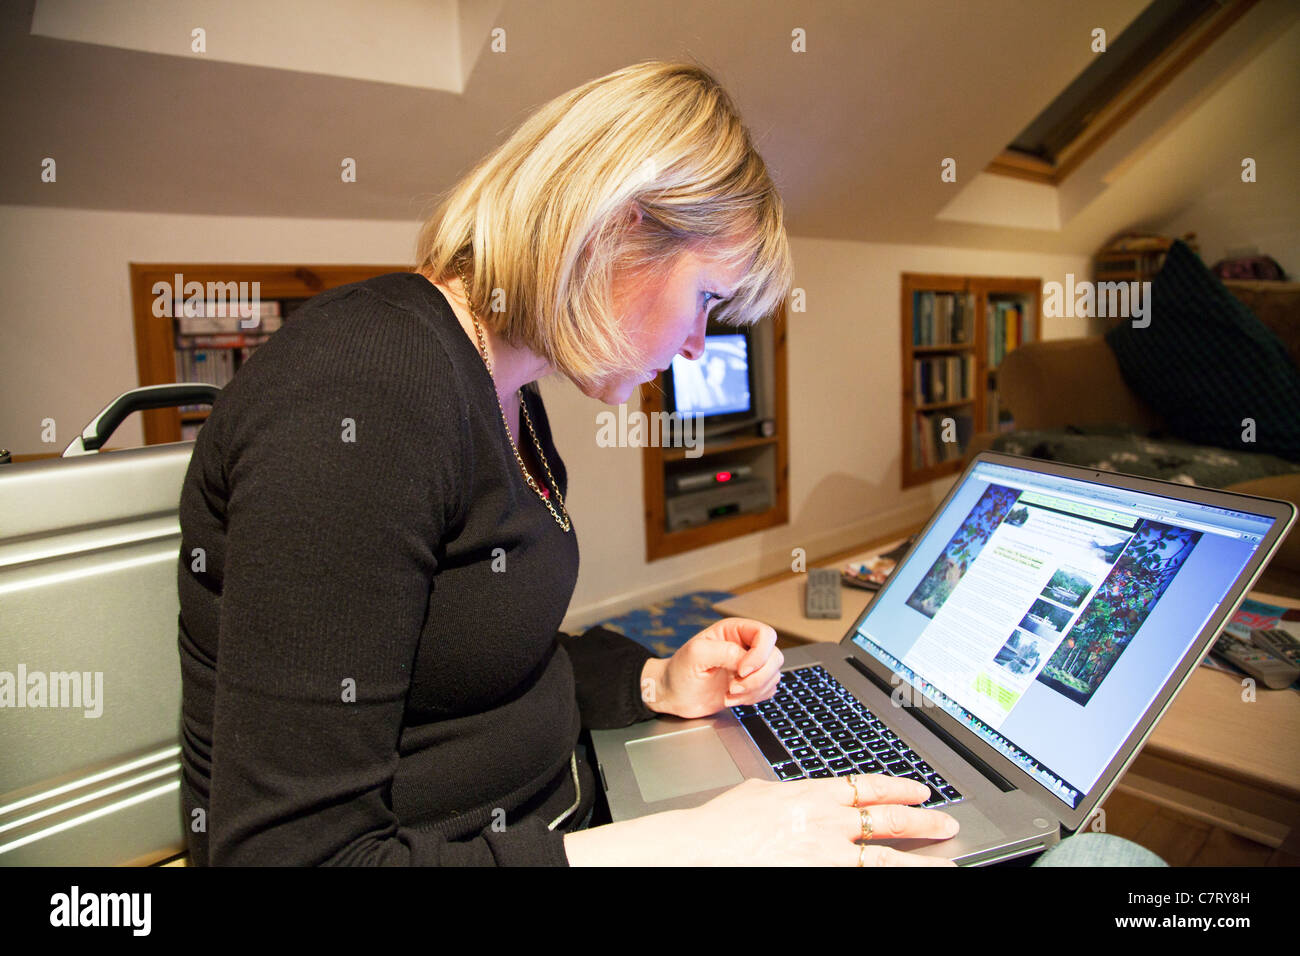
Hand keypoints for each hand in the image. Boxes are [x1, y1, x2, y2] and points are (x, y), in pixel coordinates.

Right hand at [565, 774, 959, 865]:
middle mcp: (824, 822)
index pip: (868, 787)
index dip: (899, 789)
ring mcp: (823, 854)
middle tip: (948, 824)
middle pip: (886, 821)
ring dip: (919, 862)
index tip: (921, 792)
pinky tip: (901, 879)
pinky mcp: (816, 875)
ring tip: (945, 862)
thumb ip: (789, 795)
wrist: (701, 848)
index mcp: (810, 794)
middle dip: (923, 823)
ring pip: (884, 858)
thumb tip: (801, 797)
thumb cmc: (721, 824)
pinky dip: (885, 878)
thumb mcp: (760, 793)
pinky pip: (859, 880)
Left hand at [640, 617, 782, 718]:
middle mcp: (744, 646)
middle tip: (733, 687)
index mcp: (733, 631)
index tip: (741, 670)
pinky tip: (732, 699)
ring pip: (773, 675)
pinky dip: (754, 698)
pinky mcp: (750, 684)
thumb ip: (724, 652)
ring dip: (754, 690)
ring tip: (730, 694)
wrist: (673, 695)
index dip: (760, 654)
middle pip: (774, 656)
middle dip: (757, 677)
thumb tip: (746, 661)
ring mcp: (749, 666)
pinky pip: (768, 690)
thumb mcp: (696, 655)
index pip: (765, 634)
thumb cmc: (679, 671)